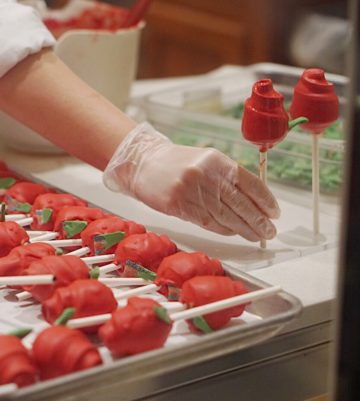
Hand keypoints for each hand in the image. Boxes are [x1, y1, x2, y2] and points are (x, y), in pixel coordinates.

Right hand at [103, 123, 279, 240]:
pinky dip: (223, 229)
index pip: (249, 183)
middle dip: (258, 220)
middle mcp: (206, 175)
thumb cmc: (177, 164)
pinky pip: (207, 222)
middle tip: (269, 230)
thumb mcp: (205, 161)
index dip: (265, 200)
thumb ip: (227, 177)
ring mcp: (191, 191)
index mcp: (216, 160)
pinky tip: (233, 232)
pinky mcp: (179, 206)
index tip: (274, 212)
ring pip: (225, 216)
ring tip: (256, 236)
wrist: (143, 164)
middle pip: (239, 203)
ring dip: (243, 228)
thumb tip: (253, 201)